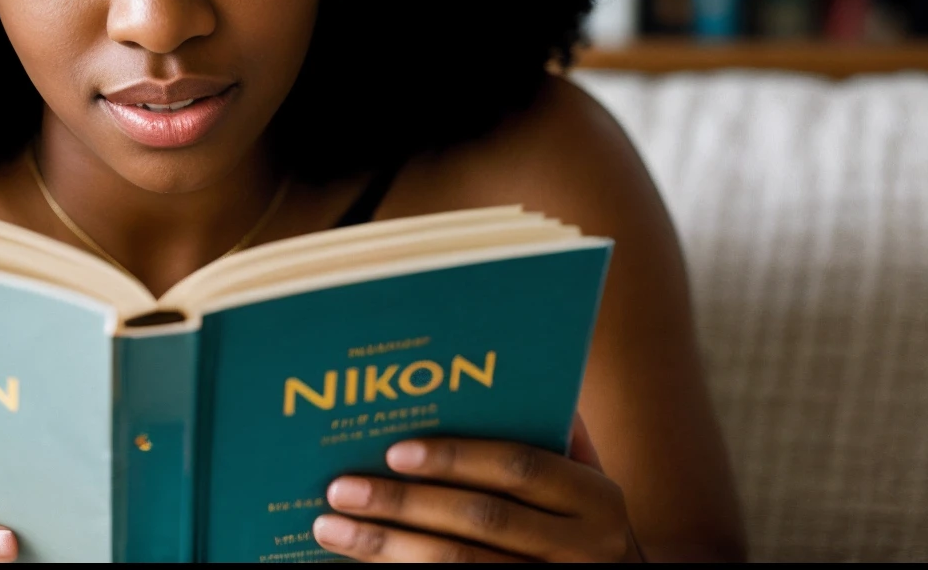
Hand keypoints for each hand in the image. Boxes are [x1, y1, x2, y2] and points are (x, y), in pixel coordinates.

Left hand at [313, 419, 638, 561]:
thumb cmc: (585, 526)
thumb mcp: (588, 482)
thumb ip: (555, 435)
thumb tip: (498, 377)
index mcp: (597, 501)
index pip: (519, 469)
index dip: (456, 457)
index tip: (394, 451)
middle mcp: (582, 549)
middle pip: (480, 521)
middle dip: (403, 504)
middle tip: (340, 488)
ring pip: (458, 567)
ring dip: (385, 548)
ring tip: (330, 528)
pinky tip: (359, 560)